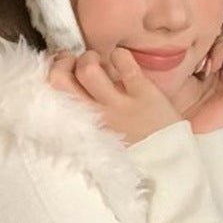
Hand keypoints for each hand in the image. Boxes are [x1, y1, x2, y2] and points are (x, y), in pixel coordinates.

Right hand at [48, 47, 182, 145]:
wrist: (170, 166)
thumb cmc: (135, 150)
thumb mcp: (101, 139)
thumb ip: (86, 119)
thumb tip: (74, 84)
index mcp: (83, 128)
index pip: (52, 94)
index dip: (55, 73)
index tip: (66, 68)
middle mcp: (95, 116)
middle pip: (59, 79)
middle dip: (65, 61)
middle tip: (79, 62)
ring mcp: (118, 105)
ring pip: (88, 69)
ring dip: (91, 57)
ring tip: (102, 62)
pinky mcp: (143, 93)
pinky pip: (124, 62)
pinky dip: (120, 56)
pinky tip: (124, 62)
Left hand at [181, 28, 222, 136]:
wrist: (181, 132)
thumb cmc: (172, 107)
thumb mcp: (170, 69)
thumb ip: (177, 48)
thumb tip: (171, 25)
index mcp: (212, 63)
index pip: (218, 30)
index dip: (205, 28)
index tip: (186, 40)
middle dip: (213, 34)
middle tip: (195, 50)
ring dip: (219, 42)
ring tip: (203, 62)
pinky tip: (210, 66)